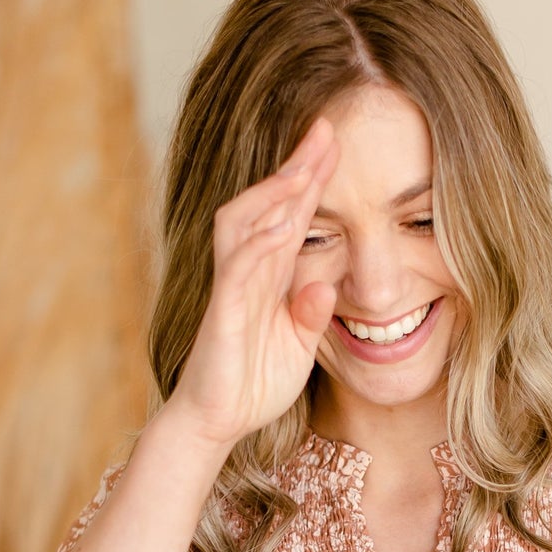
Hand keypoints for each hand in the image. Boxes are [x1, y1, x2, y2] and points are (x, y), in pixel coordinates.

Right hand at [164, 114, 341, 452]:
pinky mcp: (222, 315)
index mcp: (269, 276)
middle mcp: (247, 272)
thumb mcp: (297, 345)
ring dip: (273, 195)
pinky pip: (237, 272)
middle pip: (266, 204)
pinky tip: (282, 226)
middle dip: (294, 166)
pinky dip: (259, 246)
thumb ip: (311, 312)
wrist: (215, 422)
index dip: (311, 178)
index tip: (336, 141)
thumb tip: (327, 283)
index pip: (292, 215)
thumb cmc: (252, 382)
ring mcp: (232, 290)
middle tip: (325, 130)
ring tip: (303, 166)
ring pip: (244, 226)